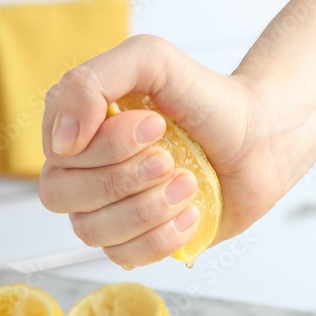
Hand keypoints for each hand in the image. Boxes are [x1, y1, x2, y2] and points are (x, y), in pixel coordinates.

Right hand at [39, 35, 282, 267]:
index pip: (56, 150)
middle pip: (62, 194)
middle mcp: (82, 170)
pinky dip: (161, 237)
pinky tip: (190, 213)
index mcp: (77, 126)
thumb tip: (61, 140)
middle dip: (126, 178)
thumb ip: (92, 80)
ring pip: (91, 231)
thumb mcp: (151, 59)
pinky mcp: (136, 240)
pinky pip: (122, 257)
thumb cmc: (204, 97)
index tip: (155, 125)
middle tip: (171, 158)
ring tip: (188, 182)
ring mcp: (106, 208)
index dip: (105, 146)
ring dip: (147, 208)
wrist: (259, 137)